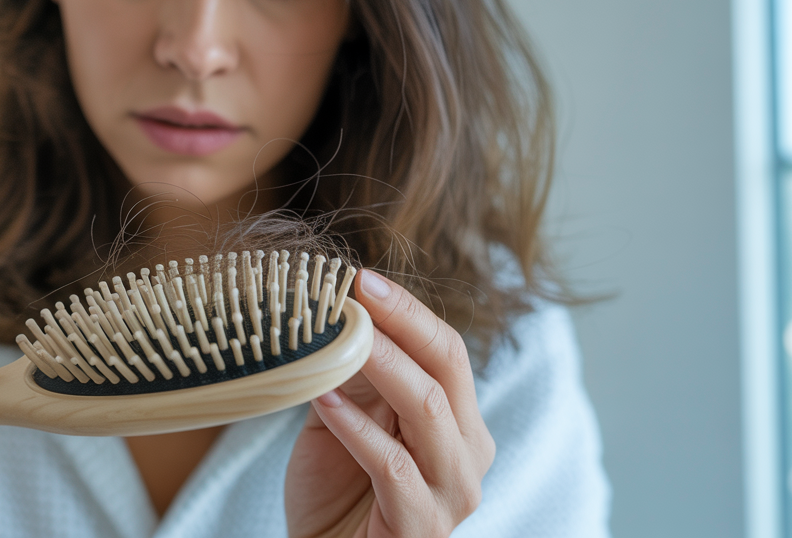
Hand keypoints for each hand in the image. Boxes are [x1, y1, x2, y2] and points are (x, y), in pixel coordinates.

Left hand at [285, 270, 494, 537]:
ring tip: (339, 336)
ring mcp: (452, 493)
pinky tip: (323, 401)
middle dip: (401, 323)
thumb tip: (337, 306)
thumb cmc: (337, 488)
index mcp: (458, 421)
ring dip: (381, 364)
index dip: (407, 311)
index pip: (446, 350)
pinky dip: (357, 429)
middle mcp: (468, 453)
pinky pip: (394, 467)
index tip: (362, 277)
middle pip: (447, 369)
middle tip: (356, 291)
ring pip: (427, 410)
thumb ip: (352, 371)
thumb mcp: (346, 416)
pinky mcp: (422, 527)